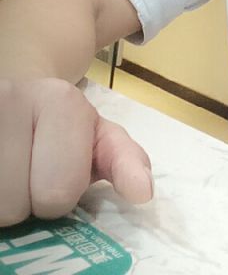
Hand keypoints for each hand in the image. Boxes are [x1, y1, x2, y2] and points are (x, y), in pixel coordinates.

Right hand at [0, 78, 152, 226]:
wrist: (19, 91)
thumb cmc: (63, 123)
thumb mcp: (101, 136)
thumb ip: (126, 161)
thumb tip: (143, 192)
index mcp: (60, 100)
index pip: (58, 193)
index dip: (63, 193)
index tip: (59, 168)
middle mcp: (10, 99)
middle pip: (17, 205)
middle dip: (29, 199)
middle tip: (33, 173)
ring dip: (4, 200)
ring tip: (14, 172)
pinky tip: (2, 173)